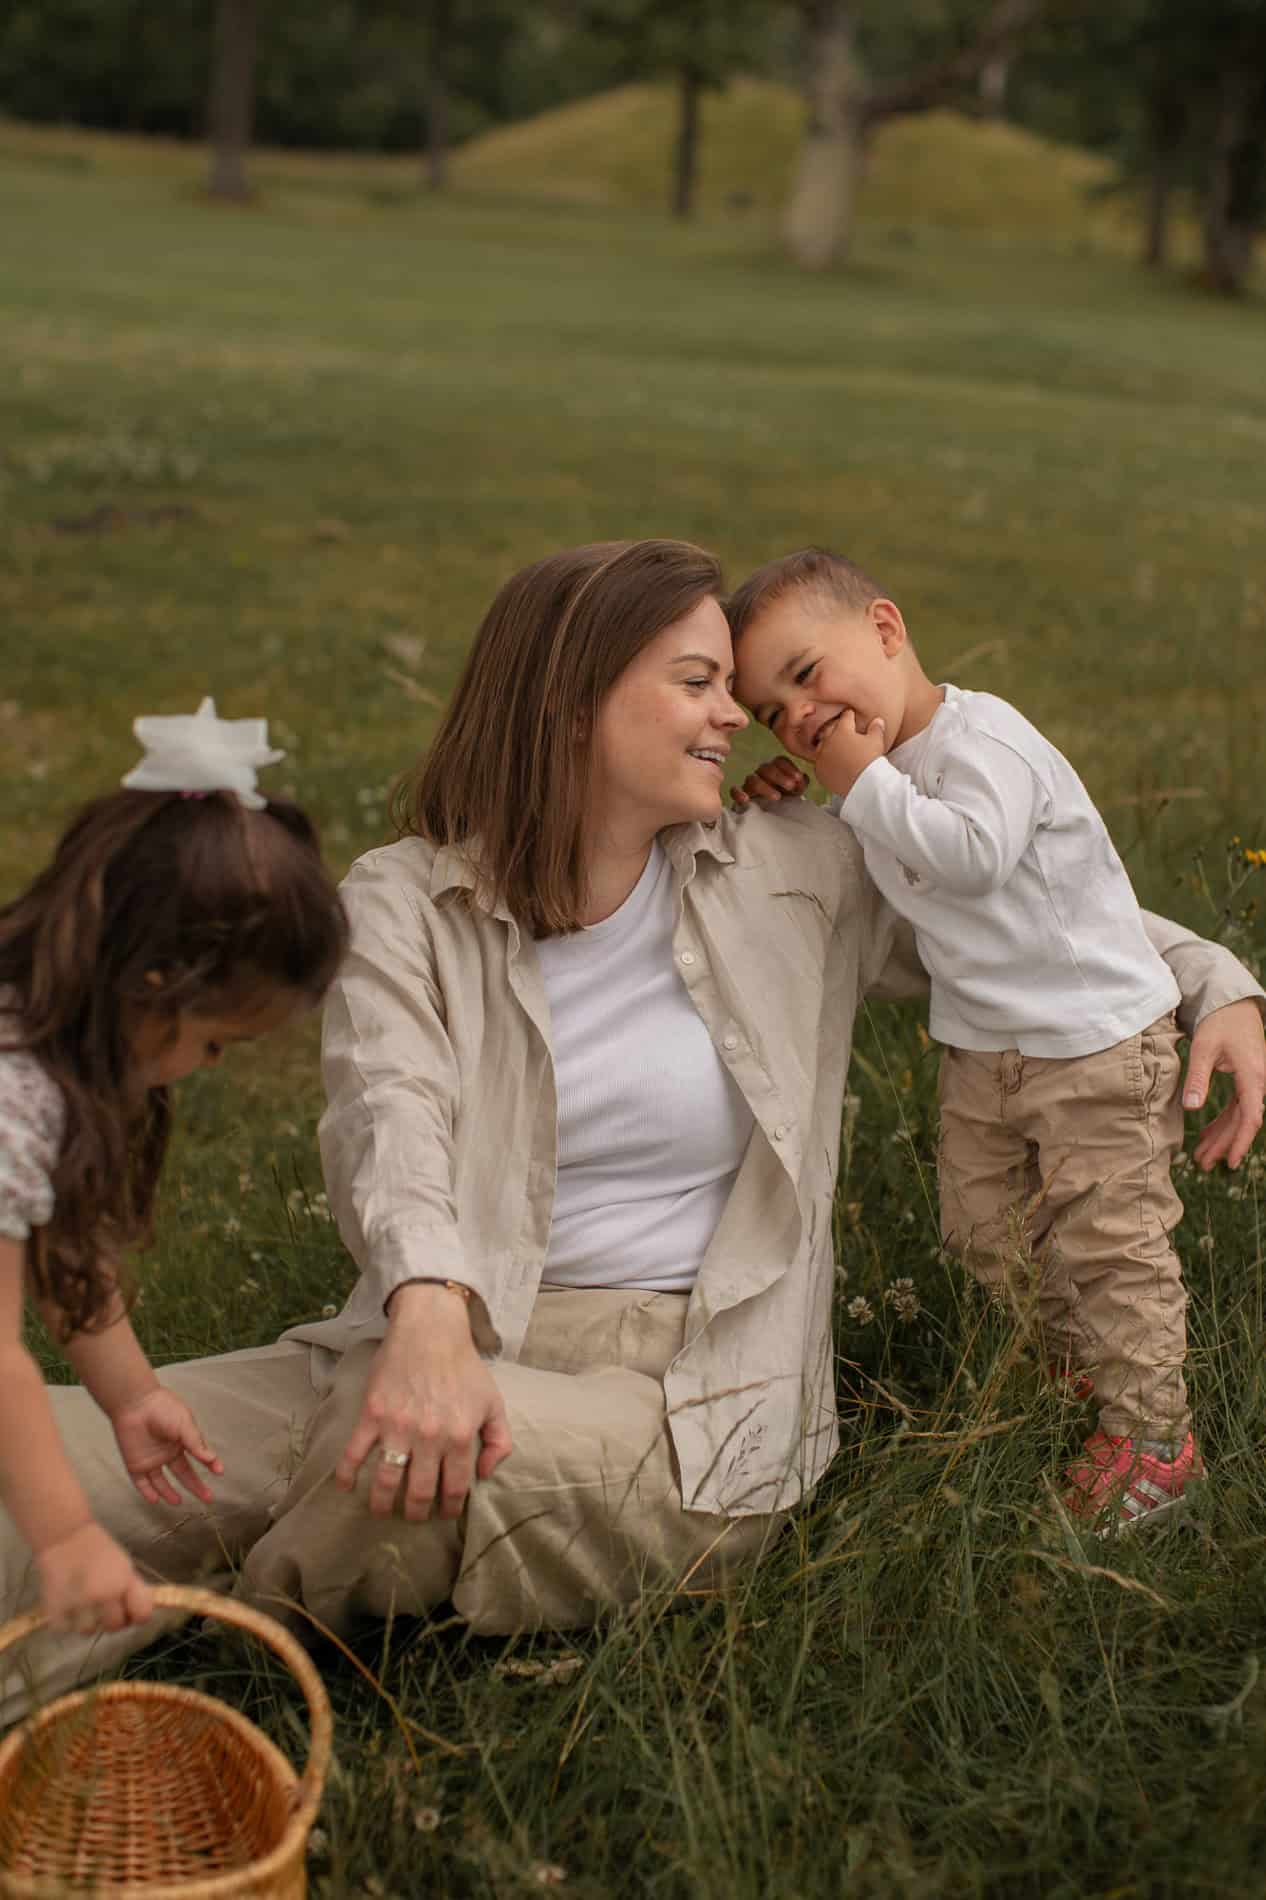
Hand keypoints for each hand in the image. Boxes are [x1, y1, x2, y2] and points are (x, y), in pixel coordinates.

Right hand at [36, 1521, 153, 1635]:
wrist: (65, 1540)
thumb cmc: (100, 1551)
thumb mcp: (125, 1567)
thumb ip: (134, 1591)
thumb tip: (142, 1614)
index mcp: (122, 1584)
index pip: (141, 1616)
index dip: (136, 1614)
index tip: (129, 1608)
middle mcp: (101, 1598)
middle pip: (114, 1627)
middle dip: (111, 1618)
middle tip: (103, 1603)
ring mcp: (77, 1608)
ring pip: (88, 1631)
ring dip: (88, 1621)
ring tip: (83, 1602)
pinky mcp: (55, 1614)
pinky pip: (67, 1629)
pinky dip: (68, 1621)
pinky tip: (69, 1603)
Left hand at [112, 1386, 222, 1505]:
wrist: (135, 1403)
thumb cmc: (162, 1408)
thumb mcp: (184, 1424)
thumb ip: (196, 1443)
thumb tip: (211, 1459)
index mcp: (181, 1440)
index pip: (198, 1457)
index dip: (210, 1464)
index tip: (219, 1471)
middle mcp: (167, 1452)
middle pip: (183, 1473)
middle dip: (196, 1486)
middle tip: (208, 1498)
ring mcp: (151, 1459)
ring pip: (161, 1481)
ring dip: (169, 1493)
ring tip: (178, 1502)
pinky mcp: (135, 1464)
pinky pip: (141, 1483)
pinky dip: (147, 1492)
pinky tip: (155, 1499)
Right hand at [336, 1284, 512, 1522]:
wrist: (430, 1330)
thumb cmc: (464, 1367)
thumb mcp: (494, 1402)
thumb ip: (500, 1441)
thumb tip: (485, 1475)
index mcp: (461, 1437)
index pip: (453, 1489)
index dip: (448, 1509)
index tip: (442, 1513)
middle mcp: (429, 1438)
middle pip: (418, 1493)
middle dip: (415, 1512)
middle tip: (411, 1515)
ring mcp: (398, 1427)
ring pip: (386, 1481)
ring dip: (381, 1504)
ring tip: (381, 1511)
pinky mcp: (372, 1415)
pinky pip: (354, 1453)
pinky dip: (345, 1474)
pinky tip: (345, 1487)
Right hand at [731, 757, 808, 810]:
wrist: (776, 813)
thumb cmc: (787, 798)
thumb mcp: (797, 790)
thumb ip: (801, 783)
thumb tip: (802, 779)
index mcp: (776, 767)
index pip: (780, 761)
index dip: (789, 768)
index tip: (798, 778)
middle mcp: (762, 773)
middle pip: (766, 768)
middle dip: (779, 777)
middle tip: (791, 786)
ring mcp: (750, 784)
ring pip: (752, 779)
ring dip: (765, 787)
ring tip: (777, 797)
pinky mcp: (740, 795)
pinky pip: (734, 791)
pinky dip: (738, 794)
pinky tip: (746, 800)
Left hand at [815, 711, 886, 797]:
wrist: (864, 783)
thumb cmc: (871, 759)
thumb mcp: (876, 741)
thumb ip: (876, 728)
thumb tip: (878, 720)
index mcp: (842, 730)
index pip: (846, 717)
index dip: (850, 715)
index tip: (851, 714)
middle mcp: (828, 741)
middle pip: (830, 730)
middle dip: (837, 729)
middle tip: (842, 730)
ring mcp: (822, 756)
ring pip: (822, 746)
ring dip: (828, 745)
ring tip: (835, 748)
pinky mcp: (819, 771)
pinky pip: (820, 764)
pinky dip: (825, 762)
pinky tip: (831, 763)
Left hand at [1184, 997, 1265, 1170]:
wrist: (1233, 1004)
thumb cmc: (1219, 1023)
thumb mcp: (1203, 1047)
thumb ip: (1197, 1077)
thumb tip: (1190, 1107)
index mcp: (1253, 1076)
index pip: (1251, 1117)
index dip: (1240, 1141)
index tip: (1230, 1161)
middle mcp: (1258, 1082)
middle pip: (1244, 1122)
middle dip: (1224, 1144)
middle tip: (1204, 1165)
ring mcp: (1254, 1083)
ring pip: (1239, 1117)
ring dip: (1221, 1137)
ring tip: (1201, 1157)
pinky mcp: (1246, 1081)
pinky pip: (1237, 1108)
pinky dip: (1222, 1123)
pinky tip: (1207, 1136)